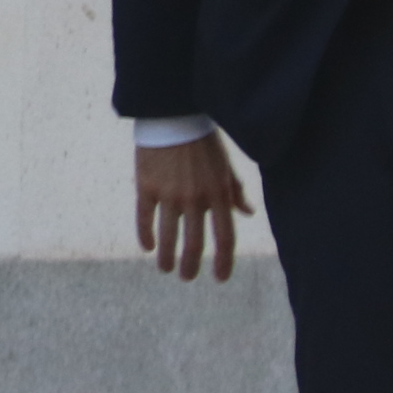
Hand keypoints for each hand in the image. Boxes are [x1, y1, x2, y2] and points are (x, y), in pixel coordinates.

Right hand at [134, 135, 251, 282]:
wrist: (174, 115)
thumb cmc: (203, 141)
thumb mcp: (226, 166)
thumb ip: (235, 191)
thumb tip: (248, 213)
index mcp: (218, 194)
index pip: (224, 236)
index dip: (224, 261)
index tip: (219, 277)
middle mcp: (195, 198)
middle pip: (195, 242)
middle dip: (191, 265)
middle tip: (187, 277)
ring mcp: (169, 194)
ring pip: (169, 236)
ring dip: (168, 257)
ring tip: (166, 269)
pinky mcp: (147, 186)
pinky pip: (145, 218)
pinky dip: (146, 235)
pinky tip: (148, 247)